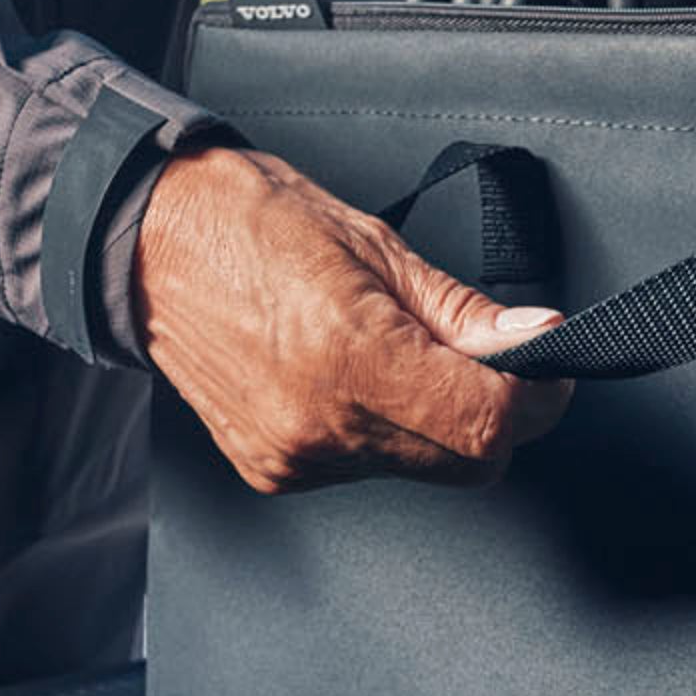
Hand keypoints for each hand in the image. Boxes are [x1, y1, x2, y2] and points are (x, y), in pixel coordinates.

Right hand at [133, 142, 573, 493]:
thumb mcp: (377, 246)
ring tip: (388, 353)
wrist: (151, 242)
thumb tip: (536, 340)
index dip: (536, 400)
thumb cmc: (253, 223)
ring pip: (420, 470)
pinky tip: (344, 379)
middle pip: (466, 462)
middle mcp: (320, 423)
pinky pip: (365, 470)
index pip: (487, 423)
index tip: (544, 370)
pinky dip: (379, 433)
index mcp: (351, 357)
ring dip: (432, 424)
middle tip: (473, 355)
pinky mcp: (272, 472)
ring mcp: (293, 456)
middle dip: (491, 415)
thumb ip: (463, 313)